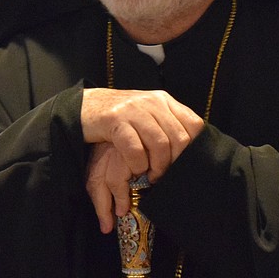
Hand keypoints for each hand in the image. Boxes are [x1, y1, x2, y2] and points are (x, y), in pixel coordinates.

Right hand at [80, 88, 203, 232]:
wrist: (83, 106)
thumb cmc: (119, 117)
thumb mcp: (147, 114)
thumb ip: (166, 125)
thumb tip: (189, 148)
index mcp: (164, 101)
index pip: (194, 124)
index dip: (193, 148)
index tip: (184, 164)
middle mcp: (152, 102)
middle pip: (179, 138)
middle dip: (175, 162)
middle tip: (165, 175)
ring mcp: (133, 109)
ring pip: (160, 144)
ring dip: (158, 167)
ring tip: (152, 176)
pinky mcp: (114, 120)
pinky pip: (135, 149)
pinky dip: (138, 164)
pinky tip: (136, 170)